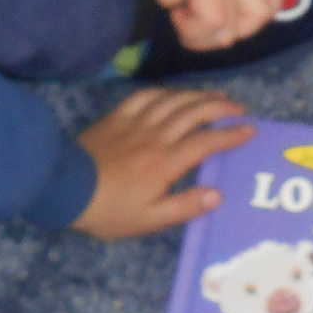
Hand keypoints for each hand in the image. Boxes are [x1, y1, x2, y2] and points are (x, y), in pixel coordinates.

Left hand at [74, 90, 252, 239]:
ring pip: (174, 100)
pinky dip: (166, 92)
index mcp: (166, 163)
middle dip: (221, 108)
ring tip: (215, 96)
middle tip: (238, 109)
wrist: (63, 188)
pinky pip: (146, 96)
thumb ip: (184, 207)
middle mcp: (156, 136)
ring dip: (198, 95)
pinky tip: (174, 94)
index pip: (206, 143)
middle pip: (195, 113)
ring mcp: (135, 123)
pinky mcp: (117, 117)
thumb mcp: (147, 220)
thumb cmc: (108, 210)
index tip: (250, 131)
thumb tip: (217, 194)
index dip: (231, 135)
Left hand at [136, 0, 283, 50]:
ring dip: (238, 27)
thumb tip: (180, 6)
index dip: (192, 31)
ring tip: (214, 15)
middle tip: (186, 14)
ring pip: (262, 16)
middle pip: (235, 31)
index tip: (175, 12)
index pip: (214, 22)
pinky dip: (261, 8)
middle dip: (205, 36)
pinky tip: (237, 3)